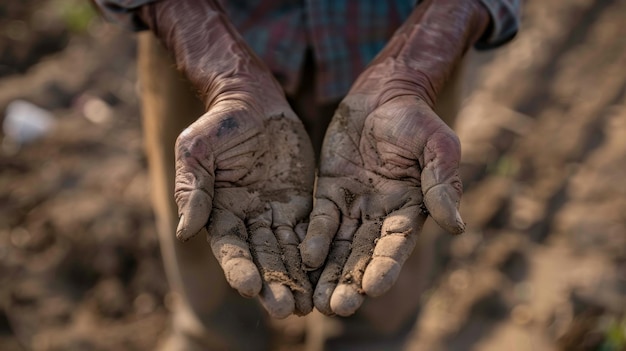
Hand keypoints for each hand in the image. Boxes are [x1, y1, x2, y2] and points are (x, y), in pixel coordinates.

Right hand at [174, 86, 315, 318]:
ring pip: (288, 253)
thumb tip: (185, 230)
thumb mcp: (197, 149)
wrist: (252, 102)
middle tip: (287, 310)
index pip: (230, 247)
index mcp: (220, 212)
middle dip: (273, 285)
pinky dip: (318, 255)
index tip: (250, 287)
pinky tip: (329, 275)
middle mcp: (249, 221)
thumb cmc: (219, 124)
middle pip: (262, 259)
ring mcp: (276, 215)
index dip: (239, 267)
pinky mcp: (301, 205)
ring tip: (311, 306)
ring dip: (298, 279)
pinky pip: (311, 233)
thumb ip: (192, 188)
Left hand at [300, 62, 464, 315]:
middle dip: (351, 281)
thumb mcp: (436, 145)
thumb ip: (442, 183)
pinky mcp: (331, 192)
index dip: (385, 266)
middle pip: (365, 254)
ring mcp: (355, 205)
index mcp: (411, 208)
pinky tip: (304, 259)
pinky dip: (314, 240)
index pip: (396, 244)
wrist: (385, 94)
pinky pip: (321, 220)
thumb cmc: (417, 118)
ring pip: (341, 246)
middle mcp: (382, 214)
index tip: (373, 288)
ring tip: (317, 302)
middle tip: (338, 307)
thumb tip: (456, 225)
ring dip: (329, 272)